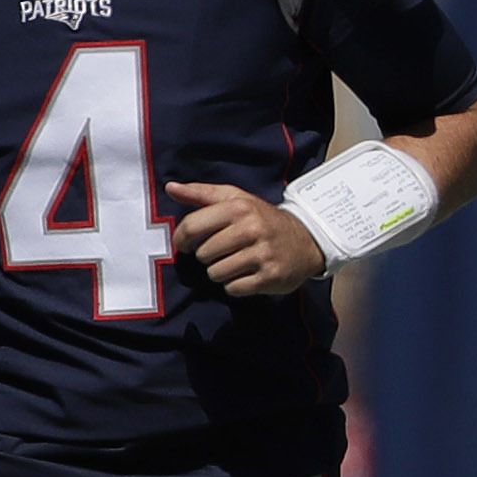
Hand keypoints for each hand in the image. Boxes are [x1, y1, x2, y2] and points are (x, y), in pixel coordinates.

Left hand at [168, 183, 328, 297]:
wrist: (306, 241)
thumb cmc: (263, 219)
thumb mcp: (236, 200)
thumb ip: (201, 194)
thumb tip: (171, 187)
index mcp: (239, 208)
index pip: (192, 226)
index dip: (181, 239)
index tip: (185, 244)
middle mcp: (252, 229)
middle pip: (203, 254)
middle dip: (207, 256)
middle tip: (221, 252)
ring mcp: (262, 254)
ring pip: (216, 273)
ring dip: (220, 272)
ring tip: (234, 263)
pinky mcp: (270, 277)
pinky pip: (234, 288)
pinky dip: (235, 285)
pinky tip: (246, 274)